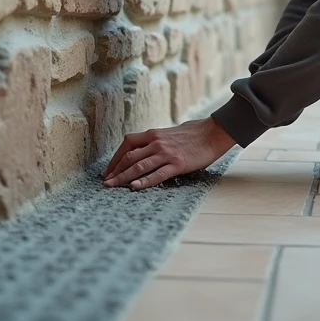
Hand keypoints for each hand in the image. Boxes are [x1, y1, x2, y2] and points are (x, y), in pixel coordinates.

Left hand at [102, 117, 236, 189]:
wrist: (214, 133)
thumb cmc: (195, 133)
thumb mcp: (170, 133)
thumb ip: (156, 141)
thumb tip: (146, 150)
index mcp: (154, 134)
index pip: (127, 143)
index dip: (115, 158)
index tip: (109, 170)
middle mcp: (156, 142)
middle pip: (128, 157)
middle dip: (115, 171)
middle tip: (105, 182)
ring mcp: (166, 153)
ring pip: (138, 166)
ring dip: (122, 177)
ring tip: (112, 187)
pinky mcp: (177, 164)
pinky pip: (157, 174)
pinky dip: (144, 181)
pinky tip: (134, 188)